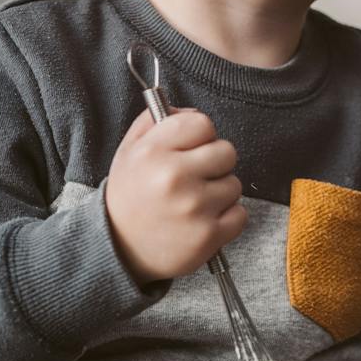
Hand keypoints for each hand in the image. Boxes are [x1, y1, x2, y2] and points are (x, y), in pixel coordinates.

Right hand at [105, 109, 246, 283]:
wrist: (119, 249)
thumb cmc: (129, 198)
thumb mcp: (129, 151)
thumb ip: (155, 121)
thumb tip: (191, 110)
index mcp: (153, 152)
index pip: (202, 123)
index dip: (200, 136)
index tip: (190, 150)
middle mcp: (174, 177)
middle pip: (227, 151)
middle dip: (215, 163)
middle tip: (195, 178)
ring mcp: (194, 207)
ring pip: (234, 184)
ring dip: (220, 192)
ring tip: (194, 202)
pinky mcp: (209, 235)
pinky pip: (240, 214)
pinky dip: (227, 218)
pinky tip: (203, 220)